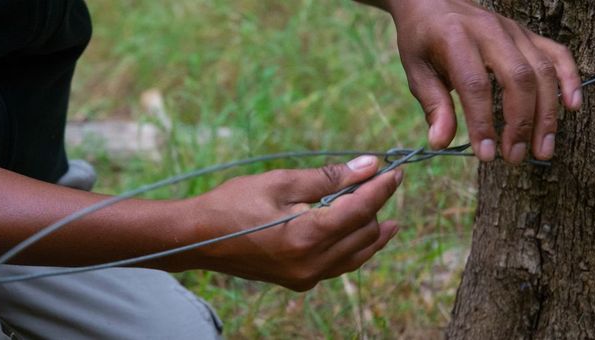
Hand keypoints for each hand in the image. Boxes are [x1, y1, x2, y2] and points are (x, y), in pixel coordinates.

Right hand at [188, 156, 400, 290]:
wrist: (198, 237)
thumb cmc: (233, 203)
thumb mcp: (280, 182)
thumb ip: (327, 177)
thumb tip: (368, 166)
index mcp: (307, 236)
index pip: (361, 210)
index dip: (381, 188)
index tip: (395, 170)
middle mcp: (312, 263)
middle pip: (364, 233)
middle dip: (376, 206)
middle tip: (380, 182)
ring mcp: (306, 276)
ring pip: (356, 255)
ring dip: (371, 231)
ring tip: (387, 215)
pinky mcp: (299, 280)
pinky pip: (339, 265)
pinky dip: (353, 248)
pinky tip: (358, 234)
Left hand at [381, 0, 581, 162]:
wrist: (432, 2)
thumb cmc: (422, 41)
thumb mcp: (416, 70)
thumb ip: (433, 105)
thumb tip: (440, 143)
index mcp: (456, 38)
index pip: (476, 84)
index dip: (483, 122)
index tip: (486, 155)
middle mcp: (490, 31)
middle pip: (519, 78)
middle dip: (521, 123)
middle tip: (515, 157)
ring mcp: (514, 31)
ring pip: (542, 71)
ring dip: (546, 114)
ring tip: (542, 150)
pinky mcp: (528, 34)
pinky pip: (557, 54)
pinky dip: (569, 80)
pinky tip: (571, 108)